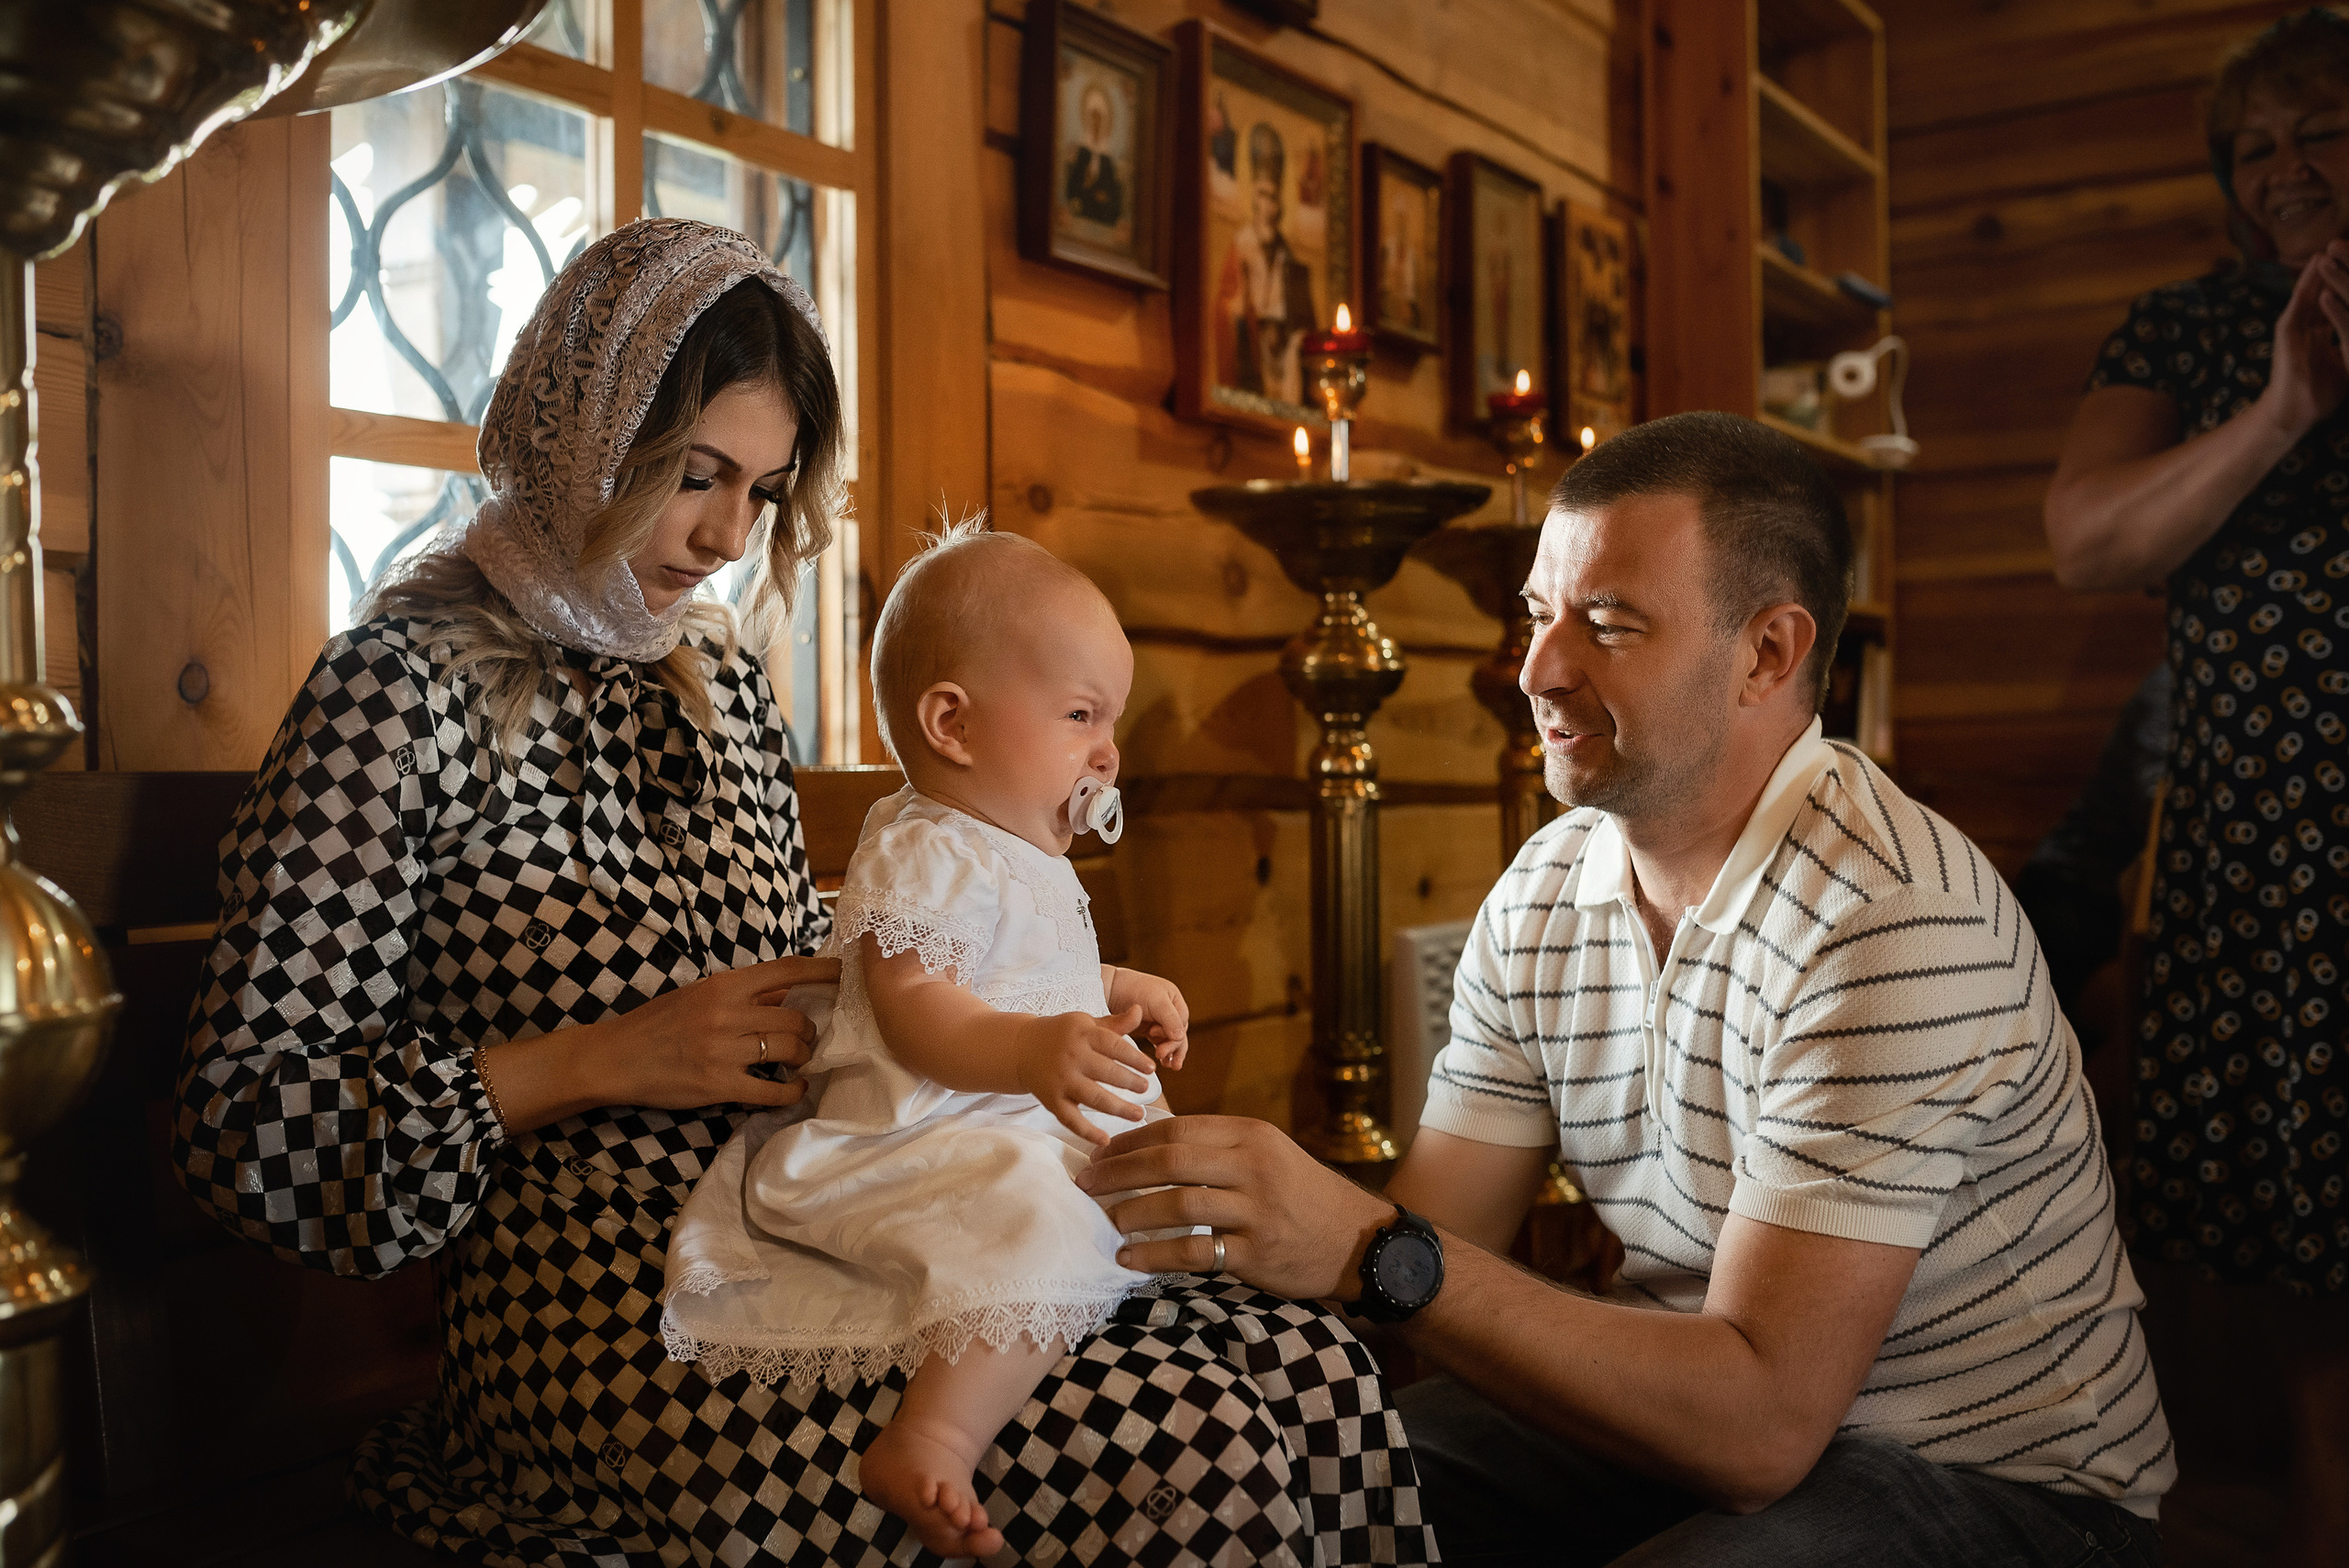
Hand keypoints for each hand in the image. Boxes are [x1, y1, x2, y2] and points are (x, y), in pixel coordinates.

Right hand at [591, 954, 838, 1110]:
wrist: (613, 1058)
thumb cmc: (658, 1023)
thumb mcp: (699, 994)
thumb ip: (743, 993)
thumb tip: (789, 990)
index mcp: (723, 985)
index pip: (786, 970)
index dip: (823, 971)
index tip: (847, 973)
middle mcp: (726, 1013)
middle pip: (796, 1017)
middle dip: (811, 1030)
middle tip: (809, 1038)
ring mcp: (722, 1050)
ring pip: (789, 1048)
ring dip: (803, 1056)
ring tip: (798, 1061)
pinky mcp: (718, 1085)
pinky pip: (772, 1089)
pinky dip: (792, 1091)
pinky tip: (795, 1088)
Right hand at [1013, 1003, 1159, 1145]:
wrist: (1021, 1048)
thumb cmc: (1062, 1034)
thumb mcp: (1086, 1023)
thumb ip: (1114, 1023)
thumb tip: (1140, 1010)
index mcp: (1082, 1034)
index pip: (1114, 1046)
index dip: (1135, 1058)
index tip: (1152, 1068)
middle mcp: (1071, 1057)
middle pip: (1106, 1072)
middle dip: (1130, 1082)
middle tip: (1147, 1089)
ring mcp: (1061, 1080)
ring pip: (1093, 1097)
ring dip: (1118, 1108)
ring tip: (1139, 1114)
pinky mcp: (1051, 1100)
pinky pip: (1070, 1119)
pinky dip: (1087, 1132)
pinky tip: (1105, 1140)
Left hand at [1075, 1115, 1392, 1298]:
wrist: (1358, 1241)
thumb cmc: (1303, 1196)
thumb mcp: (1269, 1155)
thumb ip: (1219, 1148)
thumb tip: (1152, 1145)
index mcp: (1251, 1136)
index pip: (1177, 1129)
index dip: (1130, 1141)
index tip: (1099, 1153)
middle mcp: (1253, 1167)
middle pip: (1170, 1160)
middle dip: (1118, 1171)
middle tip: (1086, 1184)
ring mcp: (1255, 1211)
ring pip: (1177, 1203)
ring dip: (1131, 1212)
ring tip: (1106, 1220)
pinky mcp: (1256, 1253)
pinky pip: (1193, 1252)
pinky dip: (1154, 1255)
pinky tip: (1129, 1258)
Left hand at [1106, 967, 1189, 1068]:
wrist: (1111, 988)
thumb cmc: (1135, 990)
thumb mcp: (1156, 1001)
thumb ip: (1170, 1018)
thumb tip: (1181, 1037)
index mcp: (1175, 1001)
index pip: (1181, 1023)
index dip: (1171, 1031)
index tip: (1153, 1033)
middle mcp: (1171, 1011)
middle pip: (1178, 1033)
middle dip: (1172, 1046)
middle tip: (1160, 1055)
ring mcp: (1160, 1021)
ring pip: (1171, 1041)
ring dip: (1172, 1053)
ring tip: (1171, 1066)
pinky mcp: (1150, 1030)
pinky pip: (1161, 1043)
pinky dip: (1164, 1052)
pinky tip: (1165, 1063)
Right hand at [2261, 240, 2348, 440]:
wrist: (2294, 414)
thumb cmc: (2319, 394)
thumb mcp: (2345, 362)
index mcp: (2320, 333)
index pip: (2334, 301)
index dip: (2345, 285)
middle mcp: (2306, 326)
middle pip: (2322, 292)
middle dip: (2334, 271)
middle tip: (2343, 246)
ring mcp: (2294, 328)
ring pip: (2309, 293)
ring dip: (2318, 271)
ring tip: (2328, 248)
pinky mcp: (2285, 333)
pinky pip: (2298, 304)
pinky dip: (2306, 286)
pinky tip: (2315, 269)